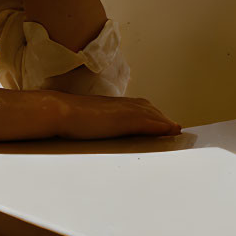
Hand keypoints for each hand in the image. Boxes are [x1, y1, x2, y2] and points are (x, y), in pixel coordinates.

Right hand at [57, 94, 181, 139]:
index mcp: (113, 105)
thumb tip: (98, 127)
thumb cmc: (68, 117)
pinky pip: (147, 123)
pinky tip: (170, 131)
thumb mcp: (88, 118)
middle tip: (174, 128)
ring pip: (151, 115)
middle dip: (162, 119)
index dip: (152, 115)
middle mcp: (122, 105)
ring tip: (176, 131)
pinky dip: (160, 126)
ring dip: (165, 122)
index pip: (139, 107)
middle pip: (149, 110)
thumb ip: (98, 121)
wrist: (59, 111)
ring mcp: (123, 111)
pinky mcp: (123, 120)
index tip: (162, 121)